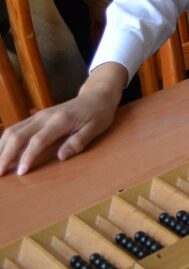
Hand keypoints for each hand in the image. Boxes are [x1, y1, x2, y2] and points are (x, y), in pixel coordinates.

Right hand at [0, 63, 126, 175]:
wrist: (96, 95)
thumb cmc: (98, 113)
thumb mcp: (96, 128)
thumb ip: (78, 142)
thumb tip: (61, 157)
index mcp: (61, 120)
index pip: (38, 140)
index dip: (27, 157)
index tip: (20, 173)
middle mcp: (45, 116)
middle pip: (17, 135)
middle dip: (5, 155)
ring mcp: (38, 116)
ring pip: (12, 131)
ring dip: (2, 149)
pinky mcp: (36, 118)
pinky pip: (15, 129)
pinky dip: (6, 142)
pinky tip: (3, 153)